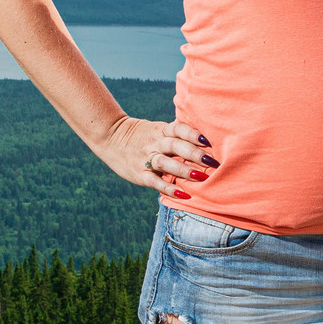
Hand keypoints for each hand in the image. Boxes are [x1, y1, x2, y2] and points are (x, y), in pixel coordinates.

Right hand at [96, 115, 217, 199]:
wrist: (110, 136)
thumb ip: (177, 135)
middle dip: (195, 154)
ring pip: (166, 163)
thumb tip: (206, 143)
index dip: (193, 134)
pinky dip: (169, 188)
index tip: (209, 142)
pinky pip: (155, 181)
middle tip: (213, 162)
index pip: (179, 129)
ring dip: (184, 170)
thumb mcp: (158, 129)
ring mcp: (146, 158)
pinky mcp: (139, 174)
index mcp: (161, 130)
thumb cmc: (142, 135)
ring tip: (201, 176)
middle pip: (176, 146)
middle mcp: (154, 143)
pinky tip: (184, 194)